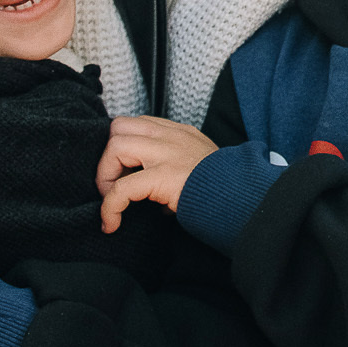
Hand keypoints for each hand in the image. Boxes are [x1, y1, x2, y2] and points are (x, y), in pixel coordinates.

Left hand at [97, 116, 217, 229]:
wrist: (242, 198)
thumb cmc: (223, 188)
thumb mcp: (200, 164)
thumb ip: (176, 165)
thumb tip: (154, 195)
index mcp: (179, 133)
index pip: (137, 123)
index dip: (122, 146)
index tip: (123, 172)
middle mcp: (170, 137)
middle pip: (118, 128)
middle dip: (108, 157)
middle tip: (113, 185)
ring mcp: (166, 154)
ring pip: (115, 147)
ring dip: (105, 176)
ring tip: (112, 201)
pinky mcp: (163, 177)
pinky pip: (121, 189)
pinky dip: (110, 207)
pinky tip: (112, 224)